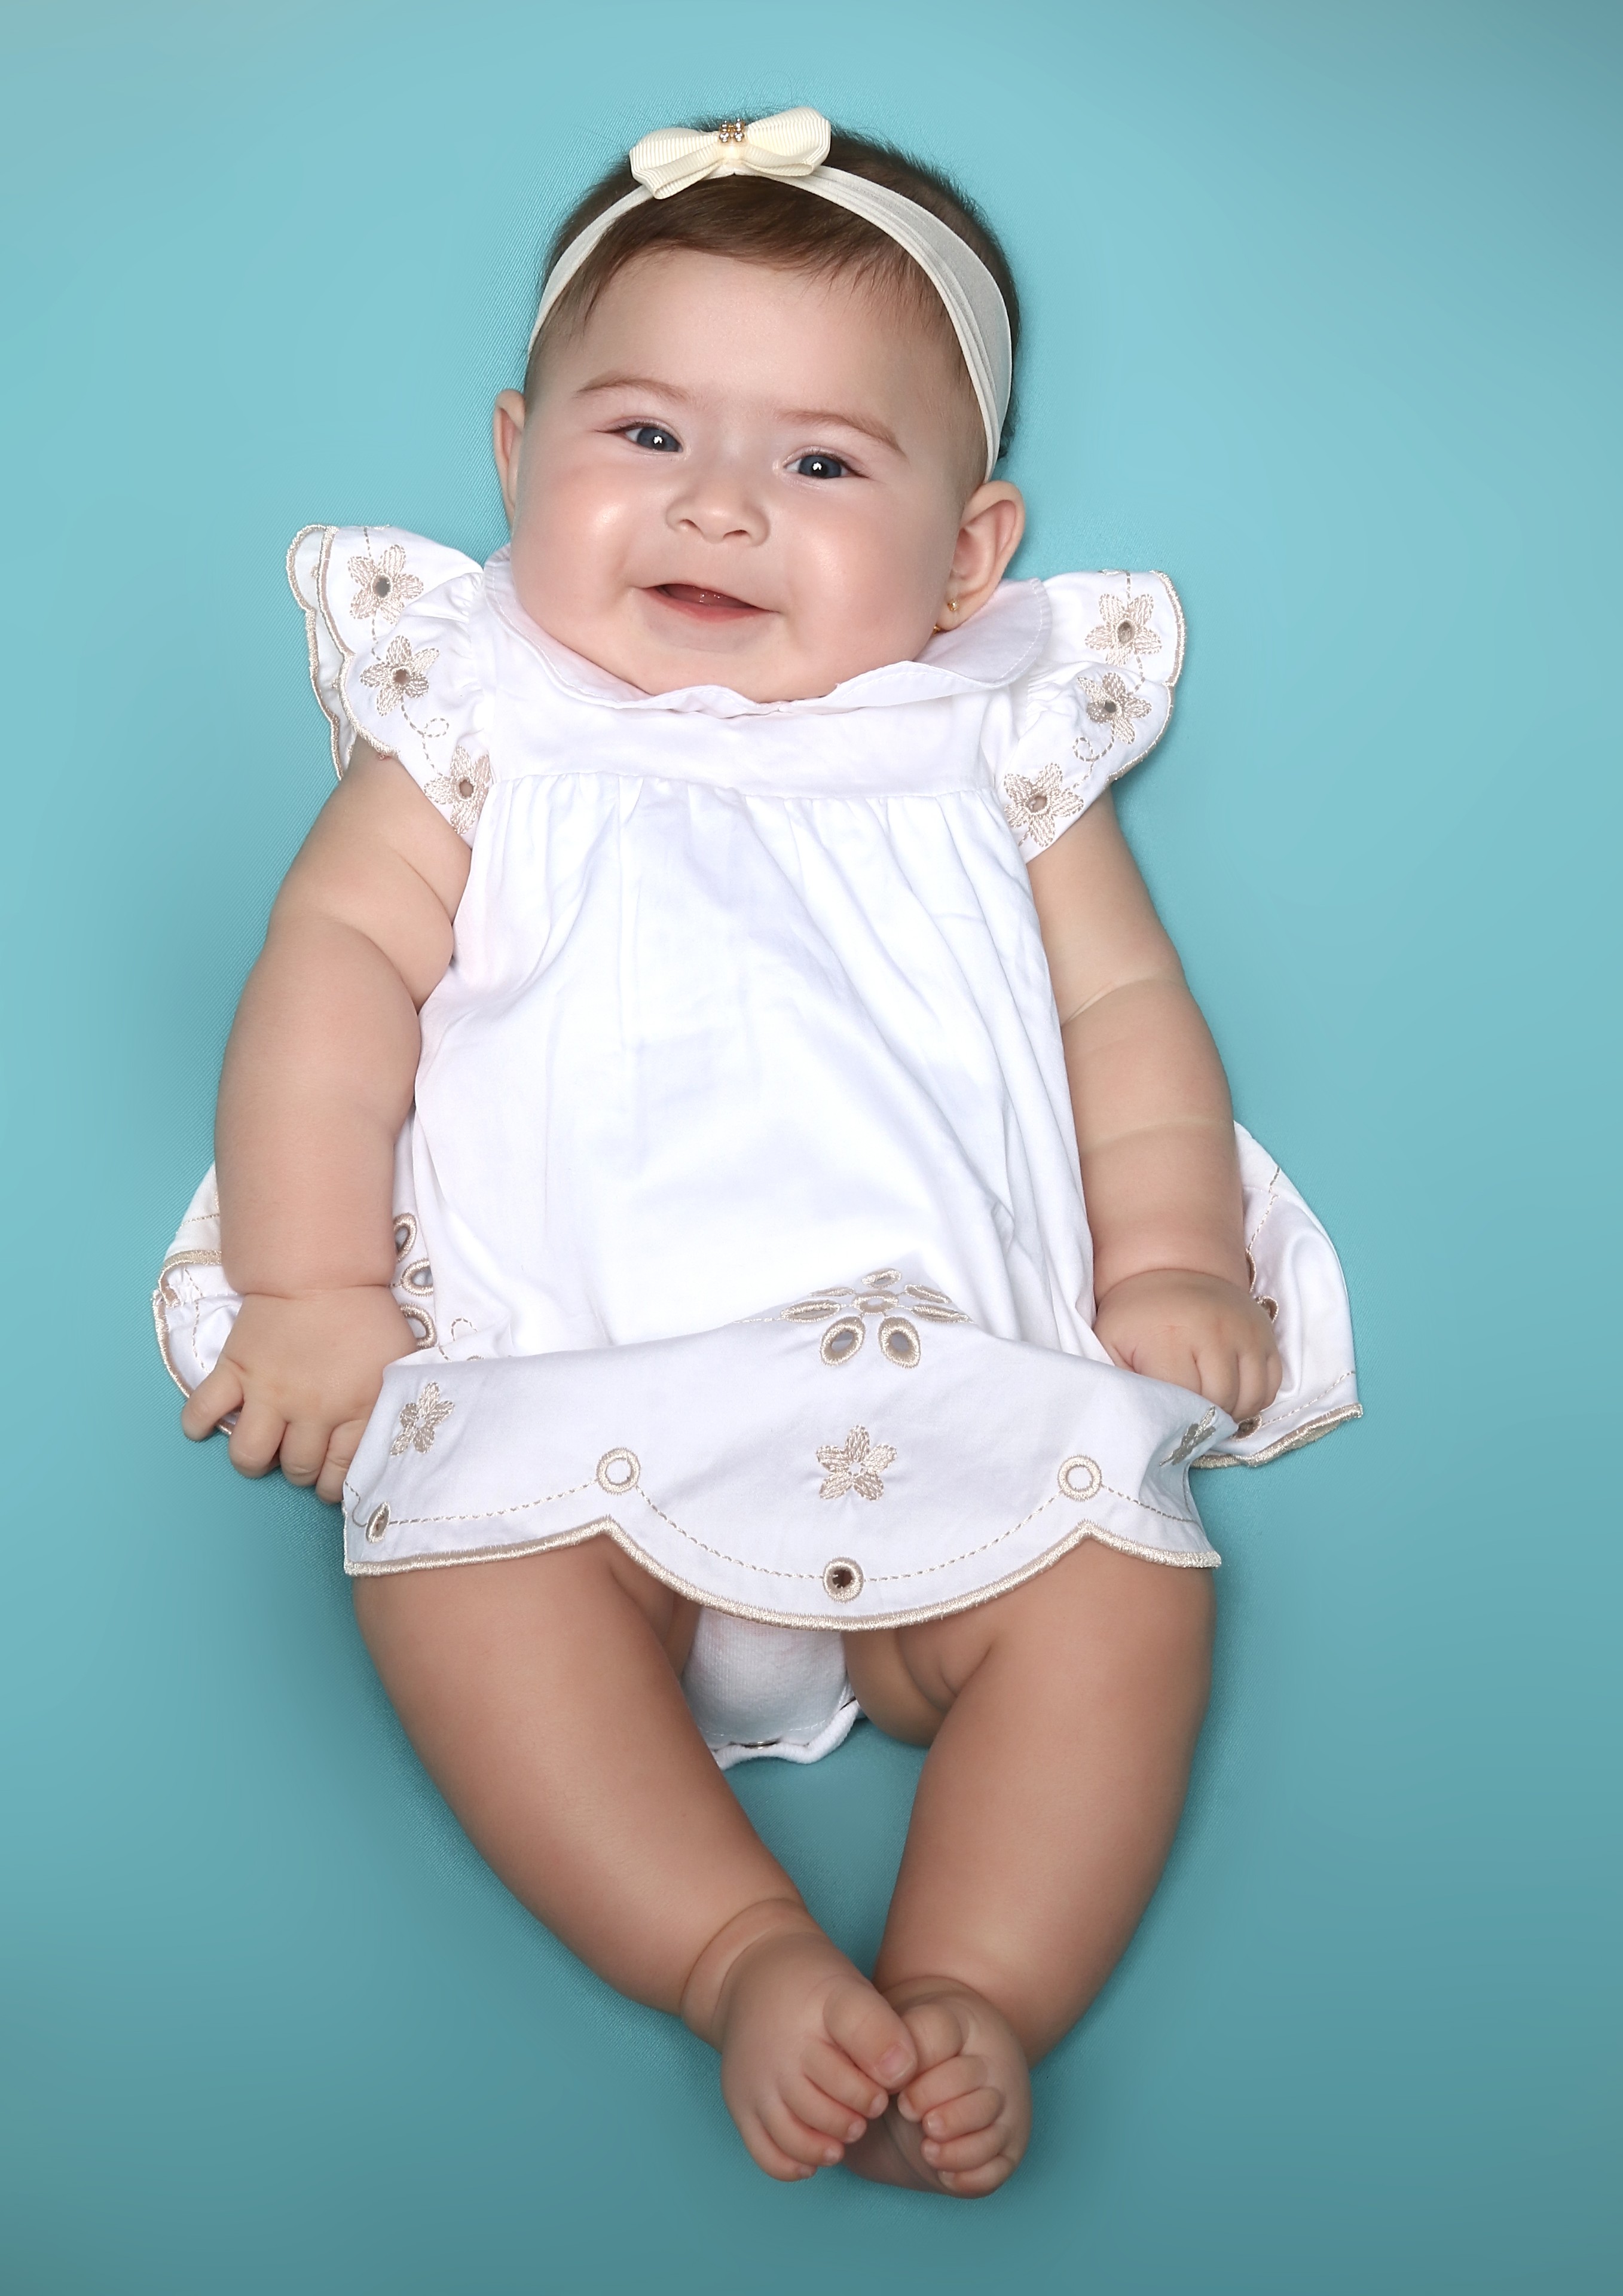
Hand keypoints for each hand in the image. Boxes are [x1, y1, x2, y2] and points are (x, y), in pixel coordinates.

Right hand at [180, 1287, 417, 1504]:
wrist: (323, 1272)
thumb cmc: (367, 1317)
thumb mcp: (398, 1363)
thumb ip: (390, 1406)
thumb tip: (384, 1441)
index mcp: (356, 1410)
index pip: (341, 1473)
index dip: (334, 1485)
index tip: (330, 1481)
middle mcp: (311, 1410)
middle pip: (298, 1469)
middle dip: (300, 1471)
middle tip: (301, 1456)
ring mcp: (269, 1392)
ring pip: (249, 1455)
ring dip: (254, 1460)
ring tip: (262, 1448)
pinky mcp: (235, 1370)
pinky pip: (204, 1410)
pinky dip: (198, 1424)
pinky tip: (206, 1428)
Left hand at [1094, 1268, 1280, 1422]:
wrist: (1170, 1270)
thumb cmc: (1136, 1316)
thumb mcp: (1110, 1342)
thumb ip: (1119, 1381)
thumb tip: (1134, 1421)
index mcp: (1171, 1337)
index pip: (1186, 1401)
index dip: (1177, 1418)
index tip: (1165, 1418)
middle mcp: (1215, 1331)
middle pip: (1221, 1400)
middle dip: (1204, 1417)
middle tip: (1188, 1416)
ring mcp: (1245, 1331)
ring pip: (1251, 1397)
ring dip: (1232, 1412)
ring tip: (1209, 1408)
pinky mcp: (1265, 1333)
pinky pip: (1272, 1384)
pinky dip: (1254, 1399)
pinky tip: (1230, 1396)